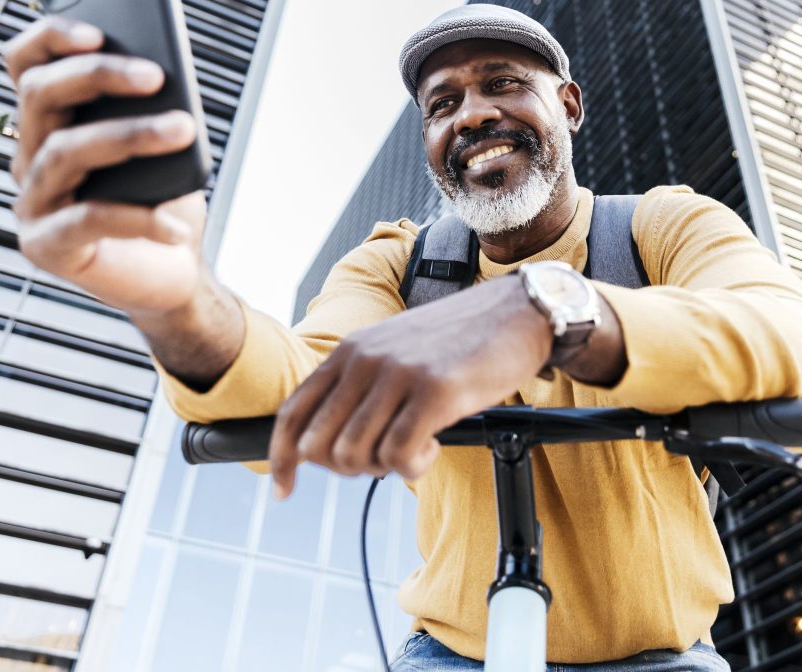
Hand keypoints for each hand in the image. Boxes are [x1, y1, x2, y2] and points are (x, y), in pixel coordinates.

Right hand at [3, 15, 206, 315]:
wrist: (172, 273)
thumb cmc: (164, 198)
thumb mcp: (162, 142)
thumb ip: (149, 106)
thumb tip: (156, 75)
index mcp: (49, 121)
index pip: (25, 64)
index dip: (49, 38)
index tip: (95, 31)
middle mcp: (30, 156)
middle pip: (40, 96)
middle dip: (97, 77)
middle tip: (156, 75)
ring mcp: (32, 203)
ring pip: (65, 151)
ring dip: (129, 136)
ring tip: (182, 130)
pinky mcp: (46, 247)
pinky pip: (87, 219)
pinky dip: (137, 217)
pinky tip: (176, 222)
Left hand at [267, 275, 553, 497]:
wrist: (519, 311)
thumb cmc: (460, 339)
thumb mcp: (395, 349)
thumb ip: (361, 383)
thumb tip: (329, 440)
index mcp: (350, 350)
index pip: (292, 412)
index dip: (282, 458)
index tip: (283, 490)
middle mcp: (365, 359)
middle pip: (319, 446)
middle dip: (344, 469)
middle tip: (381, 460)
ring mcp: (398, 374)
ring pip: (353, 455)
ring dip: (381, 468)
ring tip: (413, 449)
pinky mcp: (434, 392)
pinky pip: (397, 456)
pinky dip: (412, 467)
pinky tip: (434, 447)